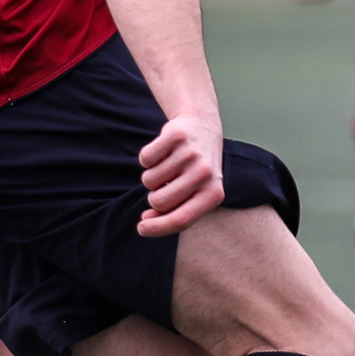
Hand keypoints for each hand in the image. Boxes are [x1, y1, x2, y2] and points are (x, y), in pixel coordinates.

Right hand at [135, 109, 225, 236]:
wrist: (202, 126)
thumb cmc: (195, 169)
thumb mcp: (194, 193)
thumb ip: (173, 212)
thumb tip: (145, 223)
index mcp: (214, 194)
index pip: (181, 220)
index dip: (157, 228)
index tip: (141, 229)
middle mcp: (205, 174)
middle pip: (159, 201)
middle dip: (155, 196)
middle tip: (167, 183)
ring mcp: (191, 154)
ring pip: (149, 180)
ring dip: (152, 176)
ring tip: (168, 165)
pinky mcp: (176, 136)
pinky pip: (145, 159)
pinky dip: (148, 158)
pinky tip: (164, 151)